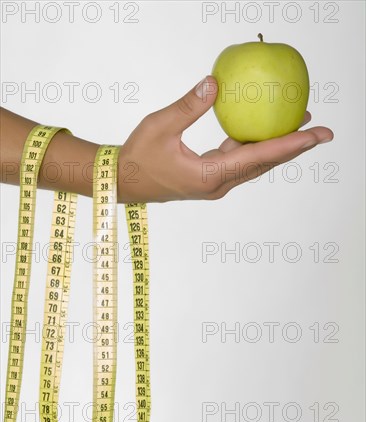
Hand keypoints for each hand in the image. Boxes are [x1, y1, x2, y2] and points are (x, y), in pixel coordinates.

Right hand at [118, 75, 333, 202]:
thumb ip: (189, 106)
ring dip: (277, 147)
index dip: (288, 144)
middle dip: (294, 147)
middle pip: (264, 164)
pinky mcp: (209, 178)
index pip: (257, 157)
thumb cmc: (138, 157)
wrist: (123, 181)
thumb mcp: (161, 126)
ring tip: (300, 129)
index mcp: (209, 176)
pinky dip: (255, 147)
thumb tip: (214, 84)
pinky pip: (239, 162)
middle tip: (321, 132)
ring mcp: (215, 183)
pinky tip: (262, 132)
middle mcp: (218, 184)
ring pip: (254, 164)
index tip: (314, 135)